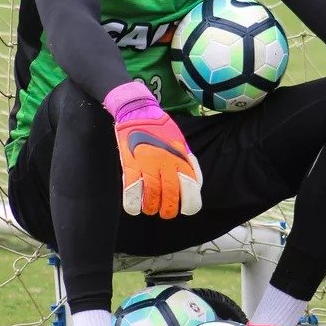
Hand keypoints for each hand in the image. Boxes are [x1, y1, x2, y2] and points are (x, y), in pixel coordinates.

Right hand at [105, 82, 201, 218]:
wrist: (139, 112)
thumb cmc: (162, 130)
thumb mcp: (182, 144)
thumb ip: (188, 163)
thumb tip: (195, 184)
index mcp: (181, 159)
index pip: (190, 188)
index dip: (190, 204)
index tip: (185, 209)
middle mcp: (166, 164)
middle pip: (170, 196)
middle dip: (168, 210)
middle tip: (166, 213)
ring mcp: (147, 165)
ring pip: (151, 196)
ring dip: (151, 207)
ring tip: (150, 209)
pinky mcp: (130, 164)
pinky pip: (132, 190)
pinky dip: (133, 203)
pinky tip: (134, 208)